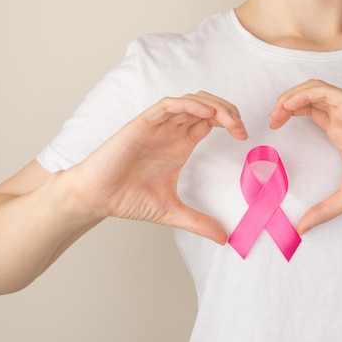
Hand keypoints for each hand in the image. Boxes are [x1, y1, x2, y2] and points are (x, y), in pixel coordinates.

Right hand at [65, 92, 247, 243]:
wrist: (96, 199)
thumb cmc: (128, 199)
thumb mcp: (173, 213)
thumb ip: (199, 223)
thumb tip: (225, 239)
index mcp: (181, 144)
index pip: (211, 121)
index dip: (230, 123)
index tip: (245, 137)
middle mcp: (171, 131)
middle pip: (206, 107)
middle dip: (228, 111)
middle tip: (241, 128)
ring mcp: (157, 126)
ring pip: (190, 101)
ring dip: (213, 106)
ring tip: (230, 121)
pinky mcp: (141, 125)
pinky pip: (168, 106)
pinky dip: (188, 105)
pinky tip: (206, 114)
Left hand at [270, 80, 341, 232]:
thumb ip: (323, 211)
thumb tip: (302, 229)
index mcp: (339, 131)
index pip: (308, 111)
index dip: (288, 114)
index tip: (273, 128)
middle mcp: (341, 117)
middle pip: (306, 97)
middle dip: (285, 103)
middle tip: (272, 119)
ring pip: (313, 89)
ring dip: (291, 96)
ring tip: (278, 112)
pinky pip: (325, 90)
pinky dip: (304, 93)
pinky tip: (291, 105)